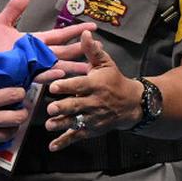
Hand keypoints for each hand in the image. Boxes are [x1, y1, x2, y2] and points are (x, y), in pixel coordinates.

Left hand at [0, 0, 95, 81]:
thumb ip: (14, 9)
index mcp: (32, 42)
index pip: (58, 35)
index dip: (74, 31)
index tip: (91, 27)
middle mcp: (35, 55)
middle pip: (62, 51)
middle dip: (80, 49)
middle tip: (98, 47)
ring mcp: (31, 67)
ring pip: (56, 65)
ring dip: (72, 65)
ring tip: (88, 66)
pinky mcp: (23, 77)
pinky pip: (39, 75)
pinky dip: (50, 74)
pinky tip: (61, 72)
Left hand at [43, 31, 139, 150]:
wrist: (132, 104)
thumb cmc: (114, 81)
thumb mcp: (105, 64)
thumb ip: (92, 50)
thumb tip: (84, 33)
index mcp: (95, 85)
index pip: (79, 85)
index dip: (66, 86)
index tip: (53, 86)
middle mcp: (94, 102)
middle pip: (76, 105)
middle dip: (63, 107)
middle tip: (50, 108)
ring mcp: (93, 118)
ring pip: (76, 122)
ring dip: (62, 124)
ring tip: (50, 125)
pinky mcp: (91, 129)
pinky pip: (77, 136)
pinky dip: (65, 142)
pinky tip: (53, 146)